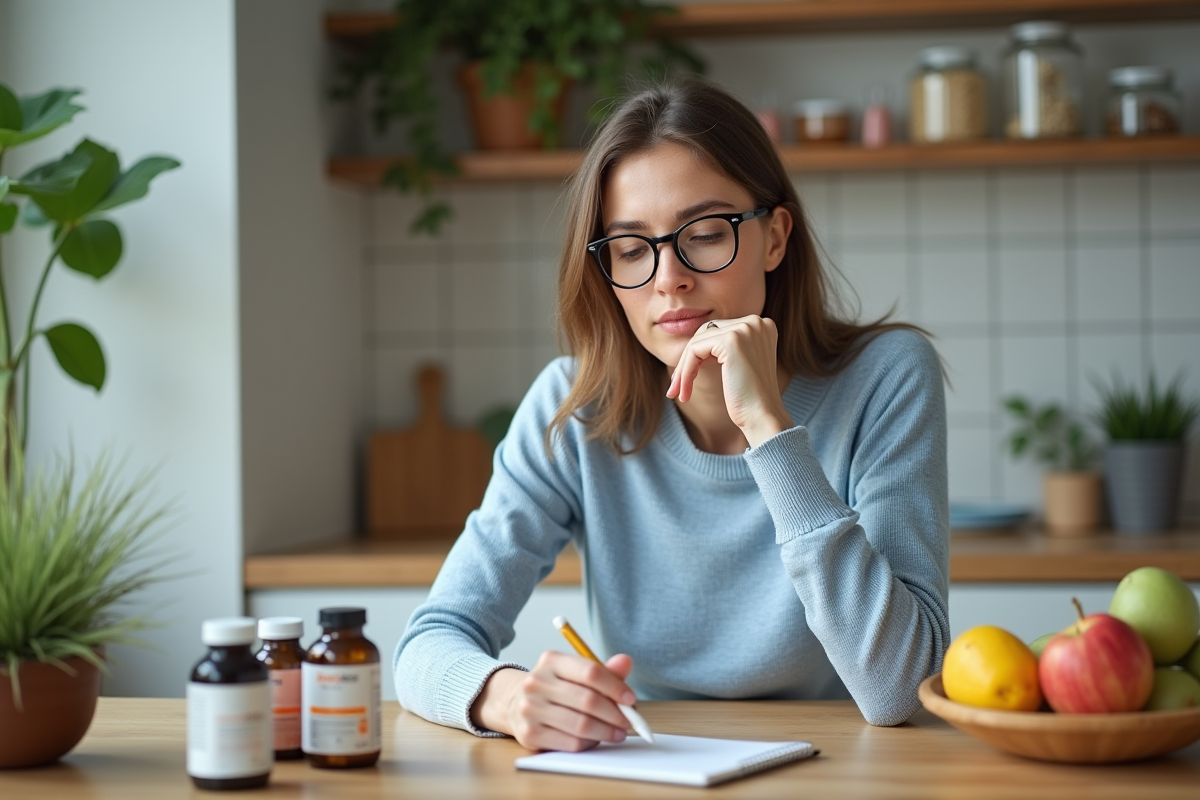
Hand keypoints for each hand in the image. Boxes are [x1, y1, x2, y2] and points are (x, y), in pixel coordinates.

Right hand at [471, 652, 636, 751]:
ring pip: (581, 725)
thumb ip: (604, 670)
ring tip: (618, 733)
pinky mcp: (529, 733)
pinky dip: (589, 743)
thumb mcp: (576, 673)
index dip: (616, 687)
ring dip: (606, 732)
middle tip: (628, 721)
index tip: (630, 699)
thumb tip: (626, 662)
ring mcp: (530, 709)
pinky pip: (570, 743)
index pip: (591, 672)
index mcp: (551, 660)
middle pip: (588, 700)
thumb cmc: (557, 688)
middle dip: (615, 714)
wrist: (516, 704)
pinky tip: (596, 740)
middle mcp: (536, 682)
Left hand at [666, 315, 792, 446]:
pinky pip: (694, 351)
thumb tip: (693, 344)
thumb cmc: (750, 399)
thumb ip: (724, 348)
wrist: (763, 417)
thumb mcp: (739, 365)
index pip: (718, 330)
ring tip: (678, 393)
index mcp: (761, 325)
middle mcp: (756, 322)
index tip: (685, 379)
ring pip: (697, 342)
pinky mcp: (731, 341)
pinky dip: (685, 371)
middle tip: (676, 388)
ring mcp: (745, 329)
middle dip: (688, 360)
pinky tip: (685, 392)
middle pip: (706, 333)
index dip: (699, 354)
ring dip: (683, 369)